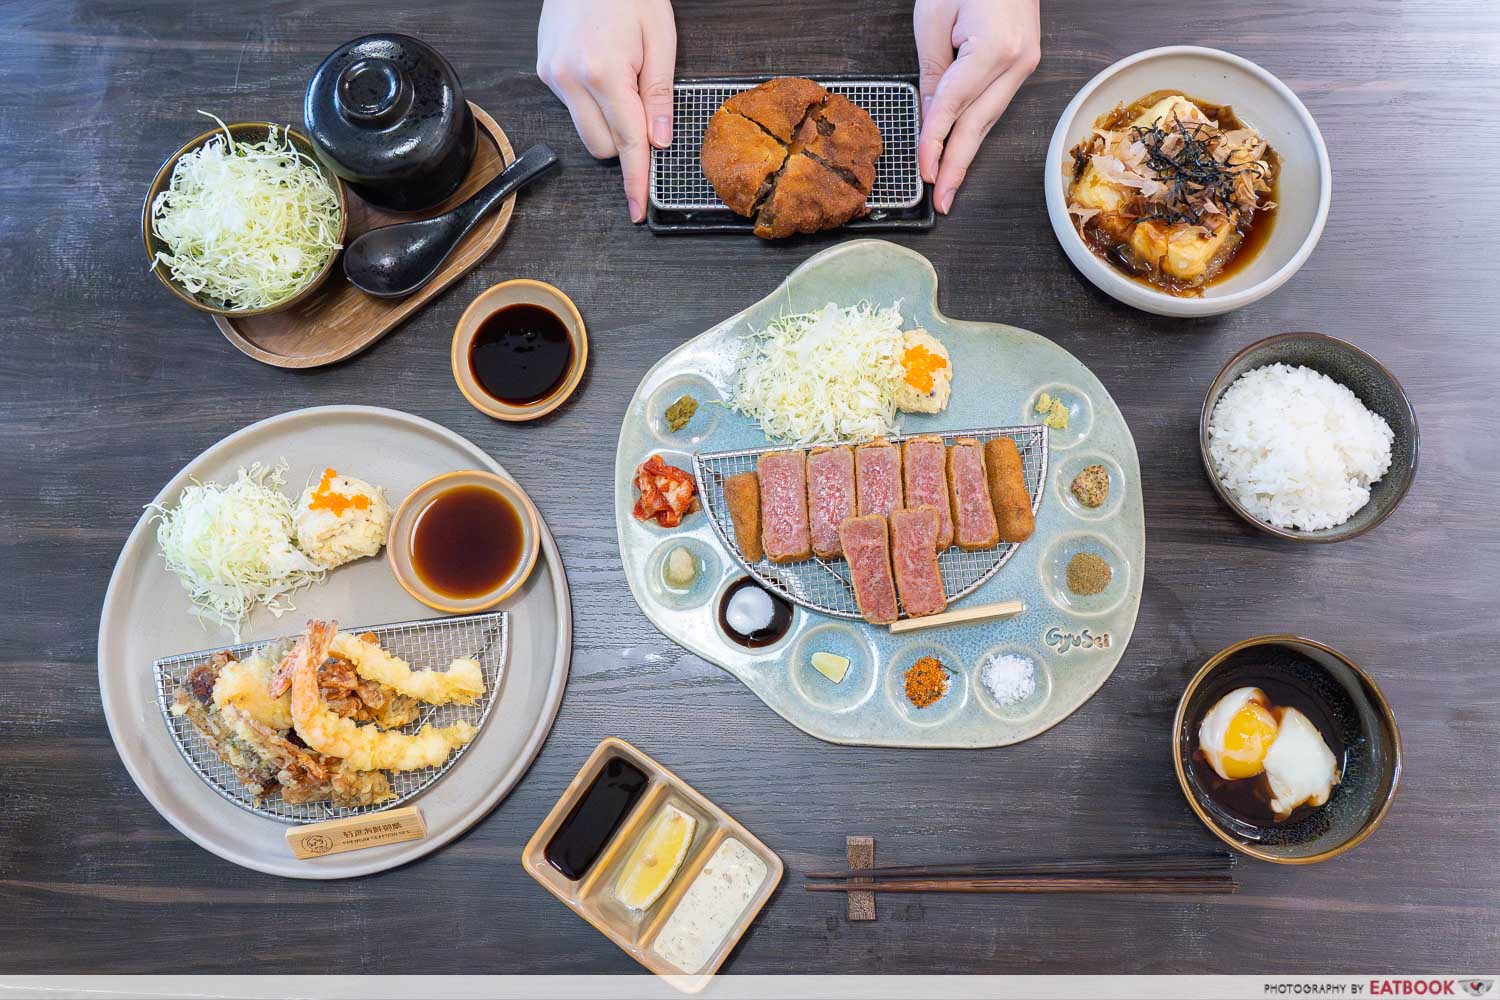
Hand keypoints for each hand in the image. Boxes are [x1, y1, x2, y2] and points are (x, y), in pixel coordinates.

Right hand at [537, 0, 676, 221]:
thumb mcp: (660, 39)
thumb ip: (659, 95)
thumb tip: (659, 140)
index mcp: (604, 73)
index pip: (626, 143)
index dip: (636, 180)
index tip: (639, 209)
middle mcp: (570, 78)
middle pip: (601, 146)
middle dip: (625, 144)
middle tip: (644, 110)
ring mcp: (552, 75)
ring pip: (584, 130)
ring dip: (607, 122)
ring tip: (622, 80)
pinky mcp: (544, 70)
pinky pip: (572, 107)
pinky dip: (591, 102)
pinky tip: (601, 69)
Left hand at [913, 0, 1039, 213]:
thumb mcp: (934, 17)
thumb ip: (933, 70)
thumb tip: (930, 116)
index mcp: (995, 49)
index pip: (955, 107)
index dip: (935, 142)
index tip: (924, 172)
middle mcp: (1017, 61)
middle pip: (979, 124)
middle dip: (957, 166)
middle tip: (942, 201)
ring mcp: (1025, 63)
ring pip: (989, 118)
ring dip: (966, 153)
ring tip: (949, 186)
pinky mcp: (1022, 62)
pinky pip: (994, 103)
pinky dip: (975, 128)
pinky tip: (961, 150)